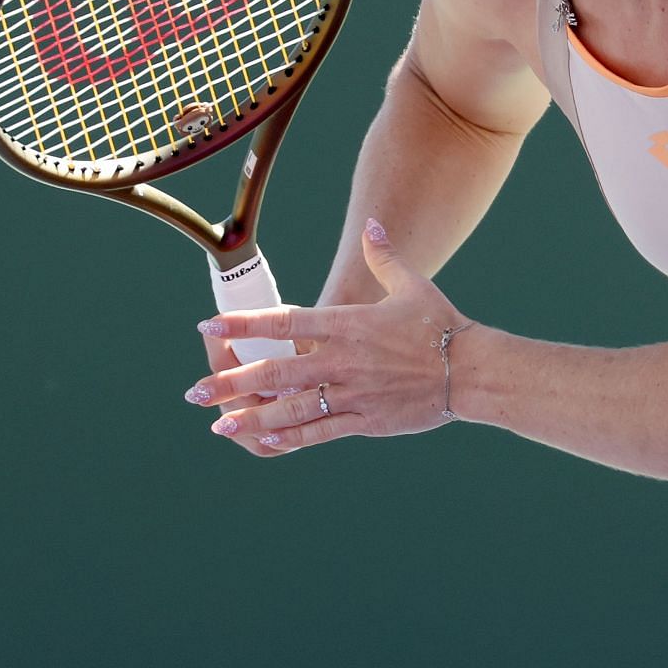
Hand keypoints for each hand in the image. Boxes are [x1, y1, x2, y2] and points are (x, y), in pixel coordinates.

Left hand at [184, 218, 474, 453]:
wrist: (471, 371)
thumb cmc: (442, 324)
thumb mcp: (412, 284)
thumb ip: (384, 256)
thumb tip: (372, 224)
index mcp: (347, 325)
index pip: (284, 322)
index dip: (243, 325)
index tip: (210, 326)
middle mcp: (343, 361)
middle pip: (275, 372)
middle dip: (231, 383)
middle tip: (196, 392)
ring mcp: (352, 394)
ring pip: (291, 409)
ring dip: (252, 418)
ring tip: (219, 424)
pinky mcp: (365, 421)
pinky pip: (320, 432)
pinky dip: (291, 438)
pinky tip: (266, 442)